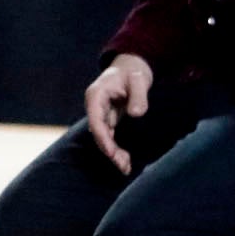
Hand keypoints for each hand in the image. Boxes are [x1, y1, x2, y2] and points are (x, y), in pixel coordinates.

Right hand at [84, 54, 154, 175]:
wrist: (132, 67)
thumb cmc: (133, 71)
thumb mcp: (138, 79)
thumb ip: (138, 95)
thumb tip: (136, 114)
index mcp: (96, 95)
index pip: (95, 120)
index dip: (102, 137)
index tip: (112, 152)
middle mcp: (95, 106)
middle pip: (98, 132)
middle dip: (109, 150)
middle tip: (122, 165)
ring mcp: (102, 114)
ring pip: (104, 137)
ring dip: (113, 153)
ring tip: (126, 168)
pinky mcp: (110, 119)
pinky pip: (111, 136)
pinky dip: (117, 148)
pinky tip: (126, 161)